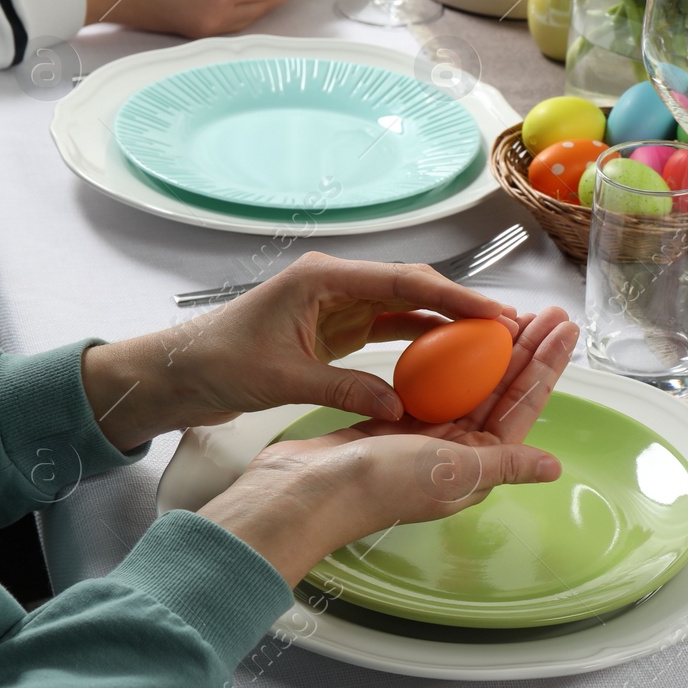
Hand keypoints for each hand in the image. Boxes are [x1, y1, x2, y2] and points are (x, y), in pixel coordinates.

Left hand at [81, 252, 563, 450]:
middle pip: (413, 287)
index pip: (404, 282)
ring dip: (447, 323)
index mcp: (323, 279)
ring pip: (407, 306)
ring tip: (492, 342)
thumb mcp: (281, 379)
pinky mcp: (337, 325)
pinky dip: (421, 339)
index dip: (454, 296)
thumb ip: (342, 387)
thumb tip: (398, 407)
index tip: (495, 312)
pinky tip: (451, 356)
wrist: (179, 371)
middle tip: (509, 329)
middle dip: (462, 306)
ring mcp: (338, 302)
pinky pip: (391, 326)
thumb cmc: (218, 363)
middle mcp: (337, 282)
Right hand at [196, 305, 578, 585]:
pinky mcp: (391, 425)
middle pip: (500, 390)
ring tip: (514, 315)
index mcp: (476, 466)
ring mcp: (422, 438)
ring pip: (468, 384)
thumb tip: (553, 468)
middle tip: (549, 311)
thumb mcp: (452, 472)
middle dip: (526, 350)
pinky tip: (458, 334)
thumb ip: (504, 465)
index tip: (563, 330)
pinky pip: (429, 385)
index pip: (521, 407)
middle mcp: (455, 453)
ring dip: (491, 350)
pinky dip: (446, 359)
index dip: (545, 366)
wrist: (304, 492)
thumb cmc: (377, 486)